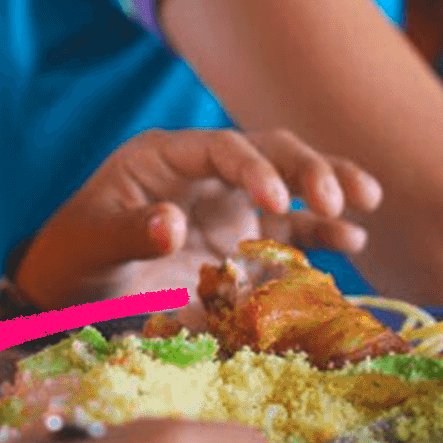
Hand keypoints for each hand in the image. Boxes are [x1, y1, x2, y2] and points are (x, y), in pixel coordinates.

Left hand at [13, 129, 382, 311]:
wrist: (77, 294)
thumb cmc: (77, 258)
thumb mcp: (90, 246)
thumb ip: (128, 234)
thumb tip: (171, 225)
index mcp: (165, 158)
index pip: (221, 148)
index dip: (253, 169)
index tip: (276, 202)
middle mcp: (207, 174)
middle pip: (269, 152)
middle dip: (307, 169)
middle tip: (339, 199)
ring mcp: (232, 206)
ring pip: (292, 183)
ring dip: (330, 188)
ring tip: (364, 203)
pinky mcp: (248, 244)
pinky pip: (294, 232)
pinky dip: (324, 233)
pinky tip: (353, 242)